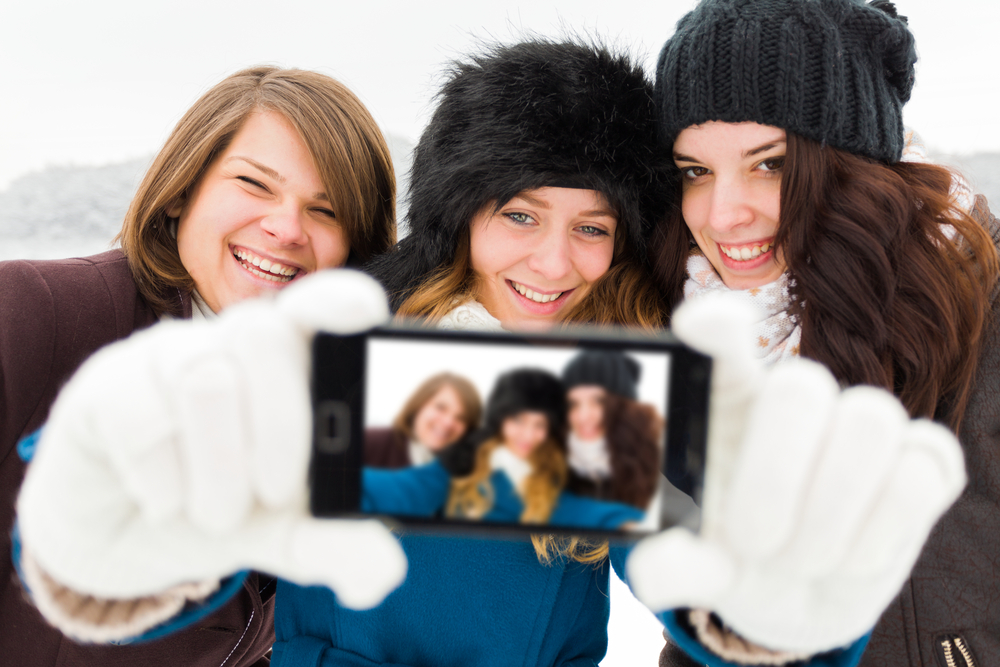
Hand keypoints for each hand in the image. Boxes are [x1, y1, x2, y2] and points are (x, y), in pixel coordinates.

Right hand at [18, 271, 405, 609]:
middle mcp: (226, 344)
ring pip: (204, 379)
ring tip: (212, 513)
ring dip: (218, 468)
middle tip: (273, 491)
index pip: (316, 305)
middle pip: (265, 336)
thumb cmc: (216, 507)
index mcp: (286, 362)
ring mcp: (163, 357)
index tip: (364, 311)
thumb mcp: (282, 532)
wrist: (121, 539)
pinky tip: (161, 500)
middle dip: (280, 428)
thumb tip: (383, 569)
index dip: (337, 299)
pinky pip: (140, 415)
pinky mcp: (105, 384)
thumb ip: (333, 542)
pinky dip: (161, 478)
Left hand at [627, 293, 965, 652]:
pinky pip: (923, 468)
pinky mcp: (923, 459)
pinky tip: (852, 558)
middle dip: (777, 481)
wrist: (794, 596)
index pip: (721, 341)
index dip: (716, 325)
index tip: (698, 326)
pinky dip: (883, 531)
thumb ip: (672, 564)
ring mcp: (864, 421)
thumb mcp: (696, 564)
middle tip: (755, 545)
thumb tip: (652, 571)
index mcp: (727, 401)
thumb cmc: (733, 556)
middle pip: (800, 385)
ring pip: (870, 421)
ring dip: (831, 516)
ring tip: (803, 561)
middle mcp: (797, 397)